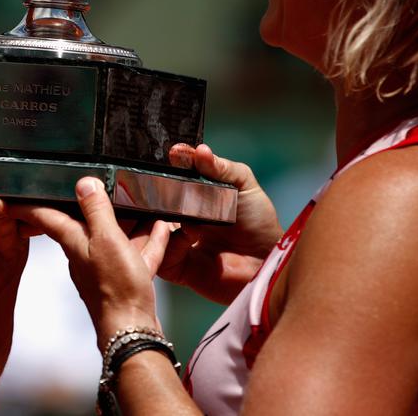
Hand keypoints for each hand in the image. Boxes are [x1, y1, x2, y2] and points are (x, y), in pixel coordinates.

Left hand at [15, 178, 169, 347]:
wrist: (133, 332)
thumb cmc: (116, 289)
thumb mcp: (106, 239)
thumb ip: (96, 210)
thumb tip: (84, 183)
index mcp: (73, 241)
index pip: (42, 217)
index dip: (26, 204)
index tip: (11, 195)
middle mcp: (84, 254)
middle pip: (81, 222)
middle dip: (88, 204)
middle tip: (90, 186)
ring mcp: (103, 268)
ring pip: (112, 236)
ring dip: (126, 220)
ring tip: (139, 203)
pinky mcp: (123, 280)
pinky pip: (133, 253)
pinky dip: (146, 240)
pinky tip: (160, 229)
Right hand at [159, 143, 281, 303]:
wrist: (269, 260)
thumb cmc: (259, 221)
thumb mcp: (243, 184)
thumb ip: (221, 167)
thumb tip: (199, 150)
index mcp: (191, 198)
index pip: (165, 182)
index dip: (164, 169)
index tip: (171, 155)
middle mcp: (179, 220)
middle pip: (151, 205)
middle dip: (153, 194)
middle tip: (162, 183)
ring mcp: (177, 244)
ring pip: (149, 231)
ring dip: (157, 219)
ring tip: (176, 211)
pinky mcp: (180, 268)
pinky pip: (161, 257)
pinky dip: (168, 245)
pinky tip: (188, 235)